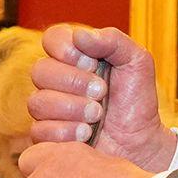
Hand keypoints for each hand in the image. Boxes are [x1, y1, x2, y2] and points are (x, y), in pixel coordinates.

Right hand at [29, 25, 177, 171]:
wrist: (141, 141)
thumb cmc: (137, 99)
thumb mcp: (136, 62)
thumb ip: (112, 41)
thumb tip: (79, 35)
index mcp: (74, 56)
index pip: (52, 38)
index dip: (66, 49)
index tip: (92, 63)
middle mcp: (56, 80)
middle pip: (40, 71)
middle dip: (73, 82)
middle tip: (101, 92)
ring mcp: (48, 109)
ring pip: (37, 102)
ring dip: (72, 108)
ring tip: (97, 115)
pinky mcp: (46, 136)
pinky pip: (39, 130)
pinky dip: (66, 131)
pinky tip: (86, 134)